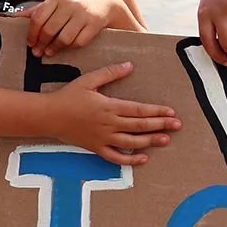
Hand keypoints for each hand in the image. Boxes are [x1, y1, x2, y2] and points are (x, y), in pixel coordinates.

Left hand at [24, 0, 121, 56]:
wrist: (105, 0)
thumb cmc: (76, 2)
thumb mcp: (57, 1)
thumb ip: (38, 10)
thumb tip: (13, 18)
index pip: (38, 17)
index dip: (31, 33)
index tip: (30, 43)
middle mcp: (69, 4)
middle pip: (49, 29)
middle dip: (41, 44)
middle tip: (37, 52)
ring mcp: (83, 14)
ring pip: (64, 38)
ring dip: (55, 48)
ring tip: (50, 52)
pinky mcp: (95, 24)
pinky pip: (79, 41)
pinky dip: (71, 47)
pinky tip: (67, 48)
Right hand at [46, 62, 180, 165]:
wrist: (49, 115)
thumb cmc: (69, 96)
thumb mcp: (89, 80)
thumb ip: (110, 73)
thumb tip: (130, 66)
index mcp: (108, 106)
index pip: (138, 109)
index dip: (156, 111)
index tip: (171, 112)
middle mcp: (108, 123)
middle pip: (139, 125)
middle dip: (160, 125)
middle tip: (178, 125)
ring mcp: (102, 138)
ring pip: (131, 142)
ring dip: (150, 141)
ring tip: (165, 140)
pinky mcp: (96, 148)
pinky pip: (115, 157)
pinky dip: (129, 160)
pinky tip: (143, 158)